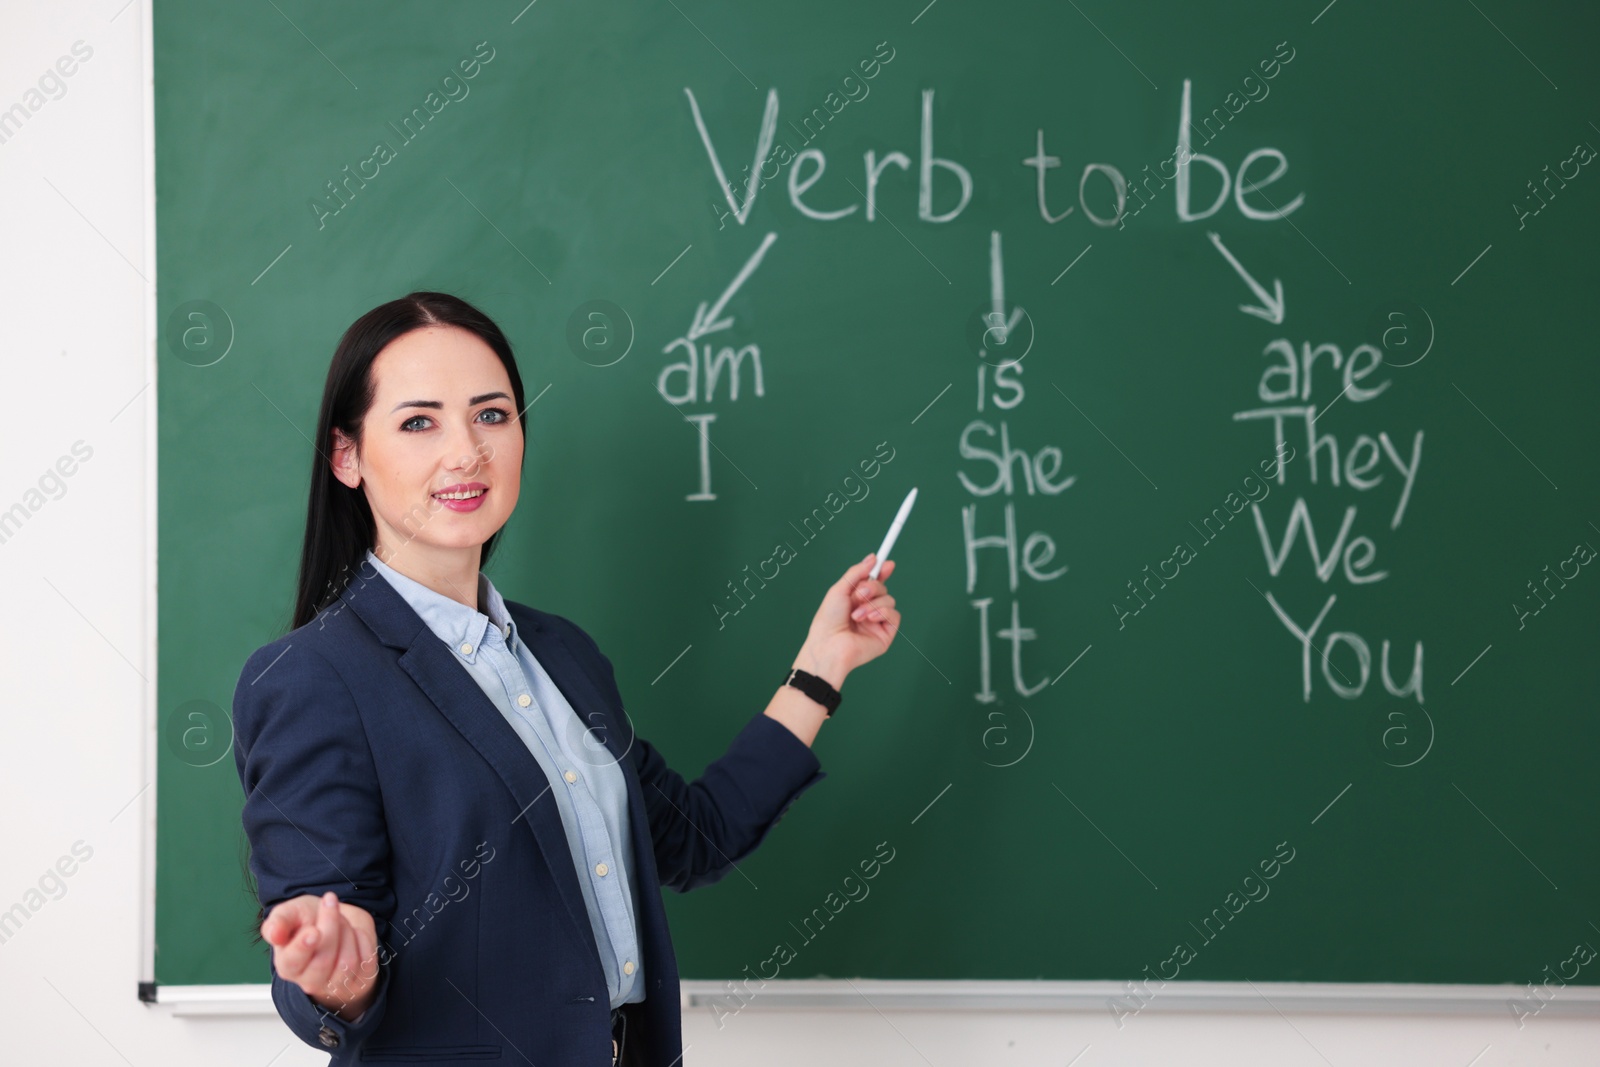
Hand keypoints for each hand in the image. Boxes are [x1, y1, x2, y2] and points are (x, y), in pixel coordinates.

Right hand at [263, 891, 379, 1021]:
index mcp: (287, 965)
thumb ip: (279, 921)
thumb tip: (274, 934)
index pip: (292, 962)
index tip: (314, 931)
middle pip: (323, 962)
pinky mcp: (359, 981)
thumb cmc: (307, 920)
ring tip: (341, 921)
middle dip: (331, 926)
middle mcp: (309, 981)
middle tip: (330, 903)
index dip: (303, 948)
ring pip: (346, 962)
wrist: (336, 923)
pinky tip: (354, 933)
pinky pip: (366, 961)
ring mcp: (335, 984)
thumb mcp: (290, 913)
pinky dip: (363, 939)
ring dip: (347, 932)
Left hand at [793, 553, 899, 686]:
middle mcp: (867, 609)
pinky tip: (869, 619)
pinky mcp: (885, 634)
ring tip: (857, 615)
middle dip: (873, 588)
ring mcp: (876, 622)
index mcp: (855, 599)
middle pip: (882, 588)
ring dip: (873, 604)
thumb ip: (856, 572)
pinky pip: (894, 615)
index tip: (887, 563)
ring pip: (889, 600)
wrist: (829, 645)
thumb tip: (873, 558)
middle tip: (859, 594)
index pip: (873, 582)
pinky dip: (883, 613)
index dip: (882, 572)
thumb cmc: (828, 620)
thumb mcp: (839, 589)